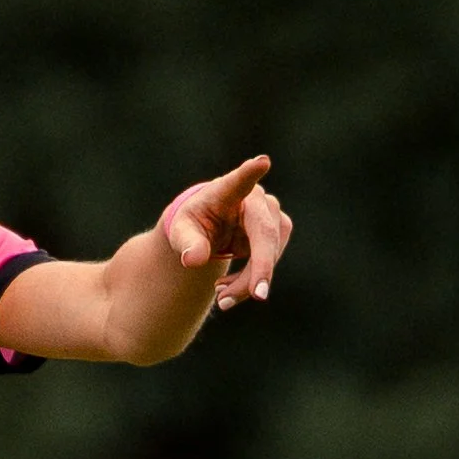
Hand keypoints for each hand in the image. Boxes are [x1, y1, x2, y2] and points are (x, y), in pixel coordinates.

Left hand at [161, 156, 291, 308]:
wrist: (205, 227)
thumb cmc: (192, 224)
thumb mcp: (180, 234)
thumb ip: (187, 244)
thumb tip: (193, 259)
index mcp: (226, 192)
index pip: (238, 181)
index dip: (250, 173)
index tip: (262, 162)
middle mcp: (254, 199)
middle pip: (265, 234)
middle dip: (262, 267)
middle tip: (258, 296)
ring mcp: (270, 214)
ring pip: (270, 252)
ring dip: (249, 281)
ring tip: (220, 296)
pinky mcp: (277, 230)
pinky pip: (269, 261)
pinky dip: (251, 281)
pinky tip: (229, 289)